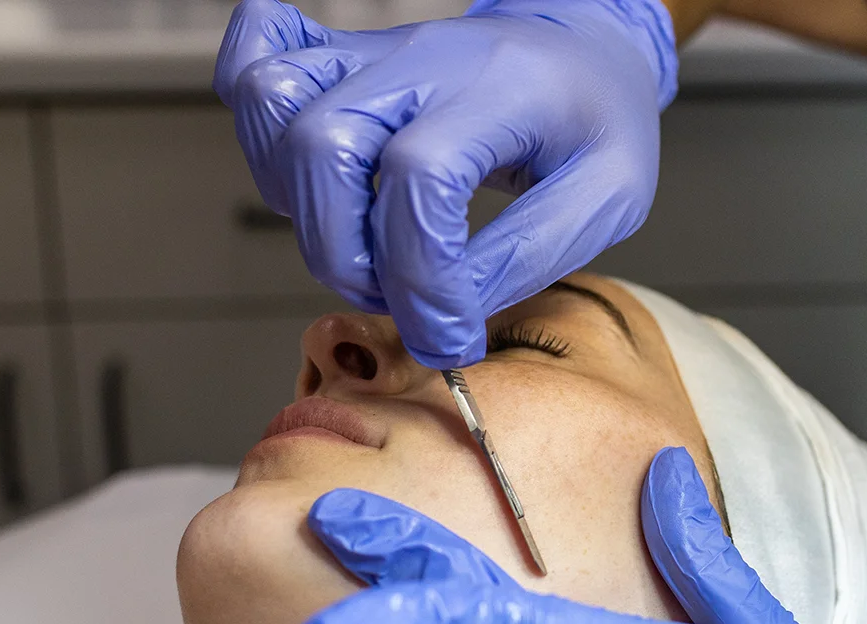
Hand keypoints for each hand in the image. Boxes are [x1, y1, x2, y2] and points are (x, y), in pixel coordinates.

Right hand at [214, 0, 677, 367]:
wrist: (580, 49)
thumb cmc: (597, 119)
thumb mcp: (612, 197)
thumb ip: (531, 255)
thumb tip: (445, 309)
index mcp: (506, 87)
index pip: (422, 176)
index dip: (420, 274)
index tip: (447, 331)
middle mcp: (426, 58)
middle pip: (325, 141)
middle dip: (344, 253)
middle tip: (397, 295)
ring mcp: (374, 52)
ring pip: (273, 101)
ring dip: (299, 203)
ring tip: (358, 244)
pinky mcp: (341, 58)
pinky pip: (255, 52)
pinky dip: (254, 122)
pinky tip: (304, 176)